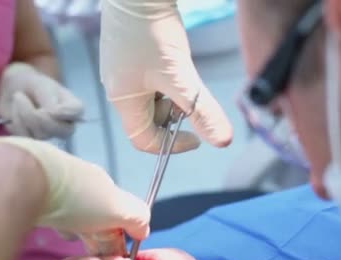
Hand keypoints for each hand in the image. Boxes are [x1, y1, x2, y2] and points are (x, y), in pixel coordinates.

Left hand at [0, 63, 83, 139]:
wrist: (14, 88)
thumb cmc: (32, 84)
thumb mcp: (41, 85)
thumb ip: (50, 99)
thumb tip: (54, 114)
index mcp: (73, 108)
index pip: (77, 112)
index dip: (65, 112)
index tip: (51, 107)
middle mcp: (66, 124)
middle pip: (63, 131)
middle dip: (38, 115)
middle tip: (19, 96)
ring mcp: (50, 134)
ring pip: (41, 134)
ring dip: (23, 113)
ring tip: (18, 98)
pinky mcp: (34, 140)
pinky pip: (25, 137)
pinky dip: (15, 121)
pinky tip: (15, 111)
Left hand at [0, 136, 150, 240]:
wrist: (25, 177)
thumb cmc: (76, 196)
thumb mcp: (117, 208)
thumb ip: (136, 217)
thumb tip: (144, 230)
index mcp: (102, 182)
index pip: (117, 208)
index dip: (119, 231)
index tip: (113, 253)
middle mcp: (80, 178)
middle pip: (93, 209)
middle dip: (95, 231)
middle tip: (91, 254)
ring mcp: (54, 181)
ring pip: (70, 209)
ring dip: (73, 226)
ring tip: (70, 242)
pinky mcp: (29, 187)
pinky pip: (47, 208)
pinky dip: (53, 220)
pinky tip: (49, 229)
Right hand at [100, 0, 233, 152]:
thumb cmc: (152, 31)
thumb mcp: (181, 76)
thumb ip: (201, 110)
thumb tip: (222, 141)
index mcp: (123, 100)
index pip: (144, 140)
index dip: (171, 145)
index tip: (196, 136)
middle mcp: (117, 88)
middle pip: (149, 120)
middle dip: (174, 116)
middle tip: (192, 97)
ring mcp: (121, 70)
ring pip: (152, 98)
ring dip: (173, 96)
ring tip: (184, 75)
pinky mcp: (128, 54)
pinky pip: (149, 80)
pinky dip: (166, 80)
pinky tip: (174, 61)